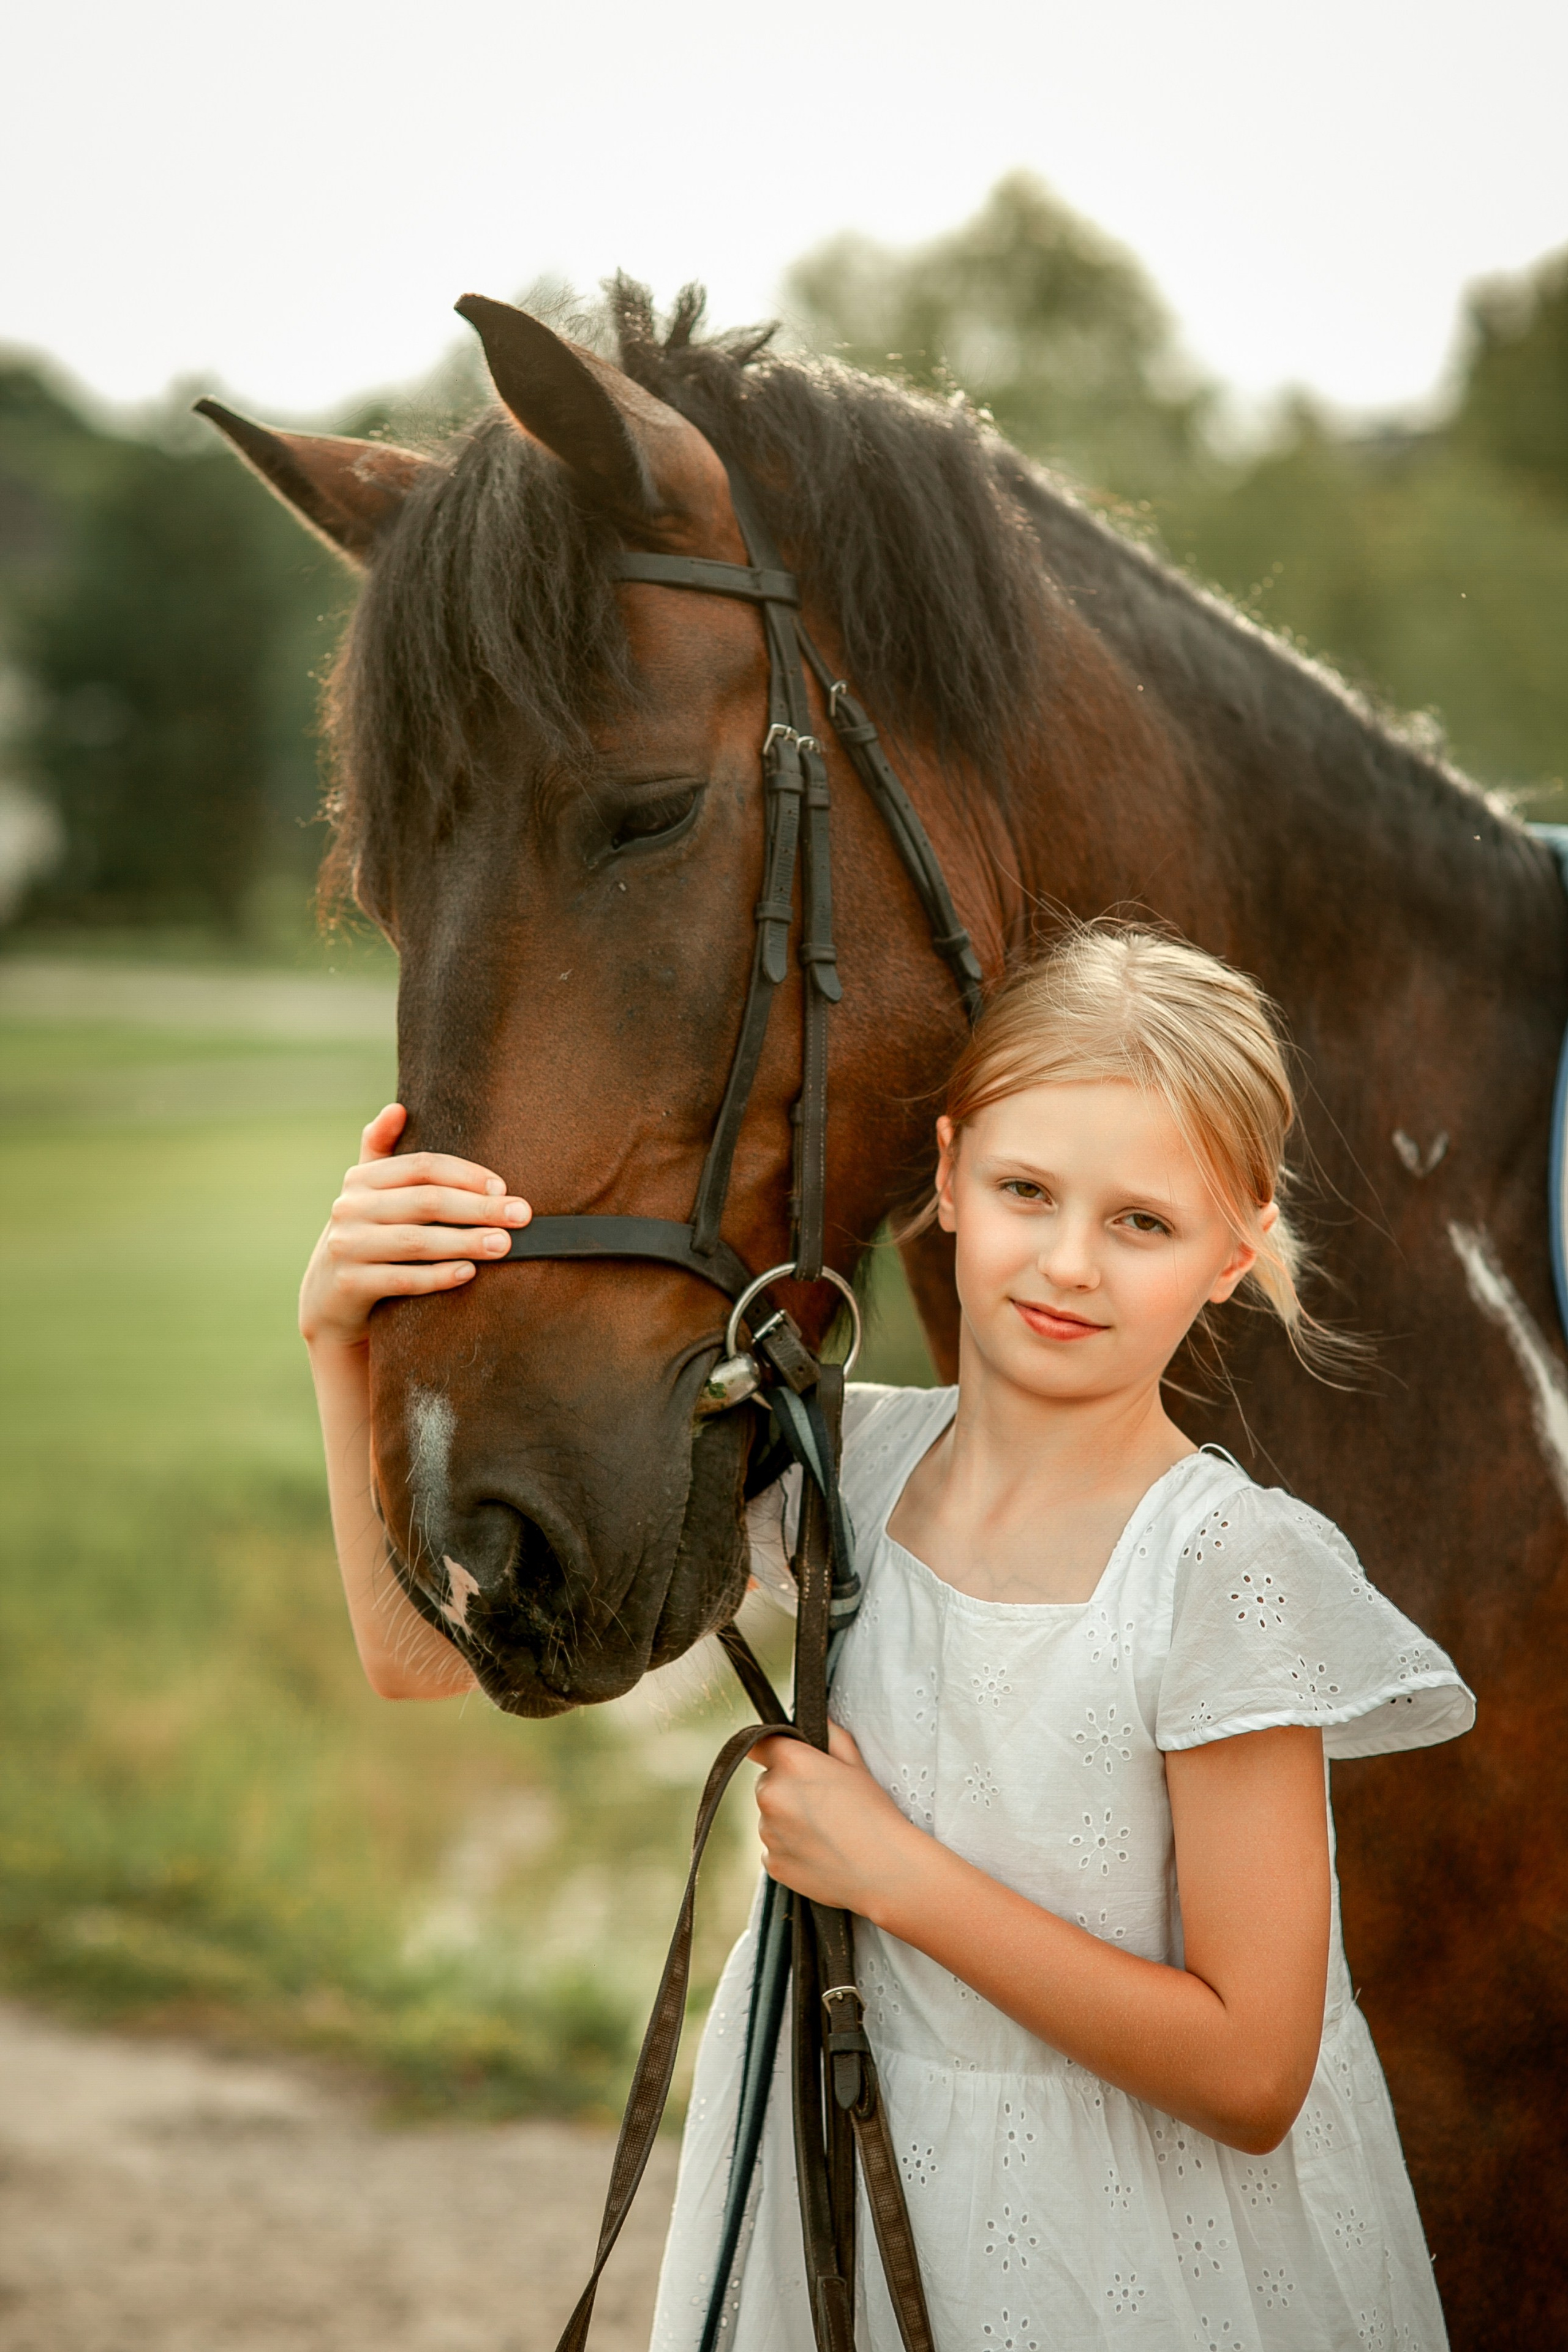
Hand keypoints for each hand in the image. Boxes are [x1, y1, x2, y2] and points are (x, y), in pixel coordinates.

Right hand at [299, 1103, 531, 1350]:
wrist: (328, 1298)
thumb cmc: (366, 1237)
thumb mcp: (368, 1193)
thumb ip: (381, 1150)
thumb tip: (398, 1108)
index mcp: (361, 1179)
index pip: (422, 1166)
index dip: (466, 1174)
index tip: (504, 1188)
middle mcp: (349, 1208)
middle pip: (426, 1201)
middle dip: (479, 1209)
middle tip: (521, 1216)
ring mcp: (346, 1246)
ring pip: (415, 1241)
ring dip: (465, 1242)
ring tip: (503, 1245)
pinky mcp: (349, 1284)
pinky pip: (402, 1279)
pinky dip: (438, 1276)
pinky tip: (468, 1273)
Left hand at [754, 1721, 927, 1918]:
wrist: (885, 1870)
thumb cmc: (875, 1814)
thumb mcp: (857, 1765)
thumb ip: (831, 1736)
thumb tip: (819, 1721)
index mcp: (791, 1763)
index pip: (759, 1744)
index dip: (773, 1750)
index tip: (787, 1760)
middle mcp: (771, 1794)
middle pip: (767, 1783)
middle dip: (787, 1788)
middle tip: (822, 1803)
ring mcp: (769, 1832)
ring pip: (770, 1818)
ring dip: (788, 1821)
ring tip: (826, 1833)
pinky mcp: (772, 1864)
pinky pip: (775, 1849)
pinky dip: (791, 1850)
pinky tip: (821, 1853)